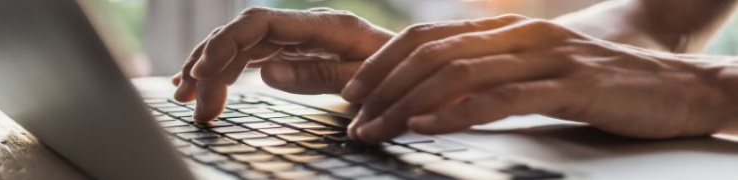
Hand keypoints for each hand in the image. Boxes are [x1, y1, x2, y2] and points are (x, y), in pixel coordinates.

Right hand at [172, 7, 392, 122]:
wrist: (417, 70)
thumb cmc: (398, 75)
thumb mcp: (365, 80)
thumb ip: (319, 76)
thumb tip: (266, 74)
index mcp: (324, 26)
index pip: (260, 24)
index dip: (225, 44)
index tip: (202, 74)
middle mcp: (305, 27)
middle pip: (242, 34)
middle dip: (210, 63)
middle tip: (191, 102)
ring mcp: (298, 38)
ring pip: (242, 45)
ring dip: (211, 70)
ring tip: (189, 101)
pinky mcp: (295, 52)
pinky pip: (253, 57)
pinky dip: (229, 73)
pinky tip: (211, 91)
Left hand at [341, 14, 737, 142]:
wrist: (677, 85)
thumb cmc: (600, 83)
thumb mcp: (537, 72)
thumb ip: (492, 76)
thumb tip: (437, 99)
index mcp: (507, 30)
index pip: (427, 38)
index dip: (383, 63)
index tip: (353, 92)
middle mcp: (520, 35)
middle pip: (432, 53)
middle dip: (384, 88)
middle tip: (355, 119)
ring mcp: (546, 56)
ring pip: (459, 73)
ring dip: (409, 104)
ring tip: (378, 129)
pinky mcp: (571, 84)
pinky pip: (505, 96)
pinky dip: (460, 112)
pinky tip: (430, 126)